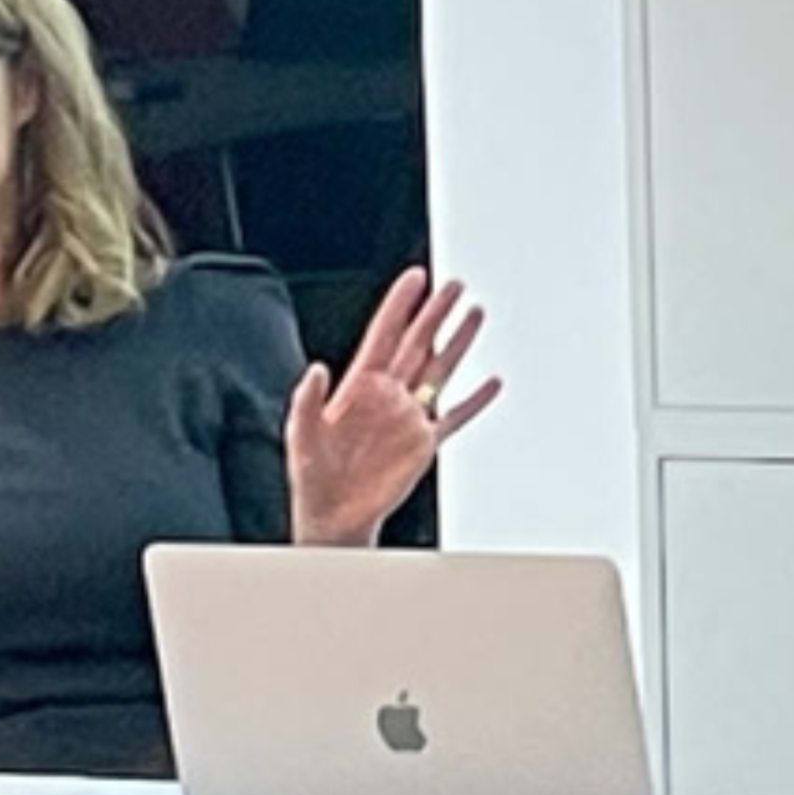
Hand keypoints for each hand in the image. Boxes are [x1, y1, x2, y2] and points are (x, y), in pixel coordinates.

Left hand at [286, 269, 501, 547]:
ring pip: (439, 370)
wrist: (333, 517)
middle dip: (435, 313)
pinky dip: (474, 401)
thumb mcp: (301, 435)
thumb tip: (316, 369)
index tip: (416, 277)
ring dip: (457, 343)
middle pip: (417, 343)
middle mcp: (388, 395)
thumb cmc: (313, 477)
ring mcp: (408, 417)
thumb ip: (307, 400)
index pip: (384, 334)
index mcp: (358, 385)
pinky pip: (455, 417)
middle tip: (454, 286)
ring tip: (474, 314)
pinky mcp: (423, 444)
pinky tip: (492, 384)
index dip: (400, 304)